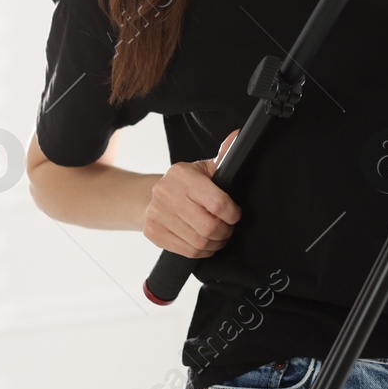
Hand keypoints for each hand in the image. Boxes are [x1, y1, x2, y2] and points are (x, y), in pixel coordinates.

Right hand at [143, 130, 241, 258]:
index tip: (236, 214)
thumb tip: (239, 136)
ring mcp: (157, 214)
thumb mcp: (203, 168)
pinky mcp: (153, 233)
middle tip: (230, 229)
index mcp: (182, 174)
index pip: (218, 203)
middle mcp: (166, 193)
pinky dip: (202, 252)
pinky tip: (207, 244)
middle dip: (226, 231)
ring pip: (199, 242)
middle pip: (209, 226)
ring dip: (216, 243)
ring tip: (220, 237)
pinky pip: (187, 251)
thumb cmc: (184, 183)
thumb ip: (223, 156)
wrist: (148, 197)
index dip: (233, 213)